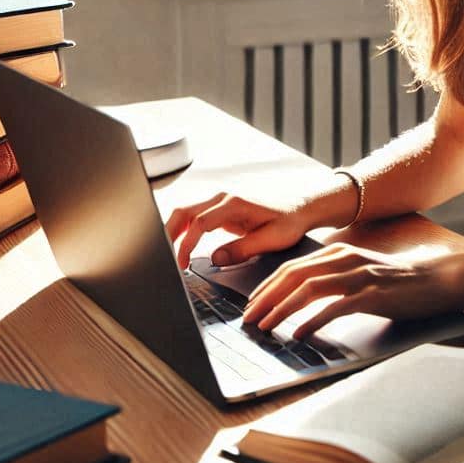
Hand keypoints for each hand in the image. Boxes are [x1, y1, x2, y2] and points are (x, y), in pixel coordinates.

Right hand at [164, 192, 308, 268]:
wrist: (300, 208)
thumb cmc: (289, 222)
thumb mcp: (270, 240)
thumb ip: (242, 250)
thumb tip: (214, 260)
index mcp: (234, 203)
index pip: (199, 222)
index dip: (187, 244)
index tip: (182, 264)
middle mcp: (224, 198)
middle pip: (184, 211)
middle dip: (169, 234)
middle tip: (163, 259)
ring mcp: (221, 201)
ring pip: (187, 212)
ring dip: (174, 231)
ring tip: (168, 255)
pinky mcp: (222, 209)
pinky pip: (196, 217)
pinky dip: (185, 229)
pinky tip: (182, 246)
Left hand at [242, 242, 456, 337]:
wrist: (433, 280)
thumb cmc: (395, 280)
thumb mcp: (358, 270)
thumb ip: (332, 275)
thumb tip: (301, 292)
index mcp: (337, 251)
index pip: (291, 266)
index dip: (266, 285)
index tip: (250, 305)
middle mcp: (343, 258)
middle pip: (293, 275)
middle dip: (265, 297)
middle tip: (246, 318)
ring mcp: (357, 275)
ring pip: (308, 289)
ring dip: (281, 309)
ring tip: (265, 327)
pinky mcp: (370, 294)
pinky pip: (334, 307)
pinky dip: (312, 320)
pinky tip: (298, 333)